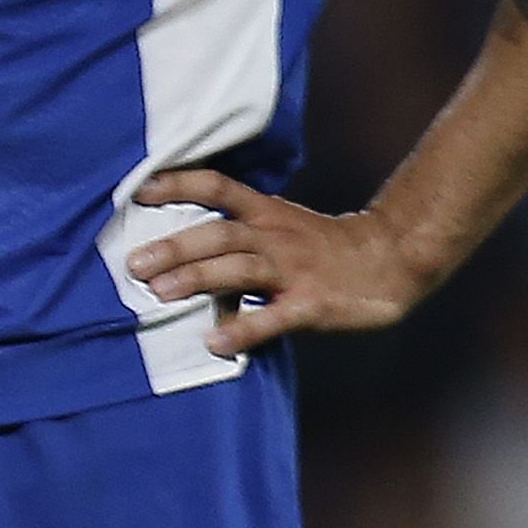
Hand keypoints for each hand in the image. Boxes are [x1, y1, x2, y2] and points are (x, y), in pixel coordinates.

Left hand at [120, 169, 425, 351]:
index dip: (180, 185)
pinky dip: (244, 329)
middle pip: (220, 233)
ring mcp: (294, 270)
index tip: (139, 190)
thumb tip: (173, 243)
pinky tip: (215, 342)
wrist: (393, 259)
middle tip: (134, 262)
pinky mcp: (312, 304)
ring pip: (241, 268)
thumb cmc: (323, 247)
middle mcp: (275, 236)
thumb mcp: (280, 224)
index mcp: (266, 212)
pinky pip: (273, 318)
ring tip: (161, 292)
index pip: (218, 187)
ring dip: (199, 278)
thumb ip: (235, 230)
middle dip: (176, 246)